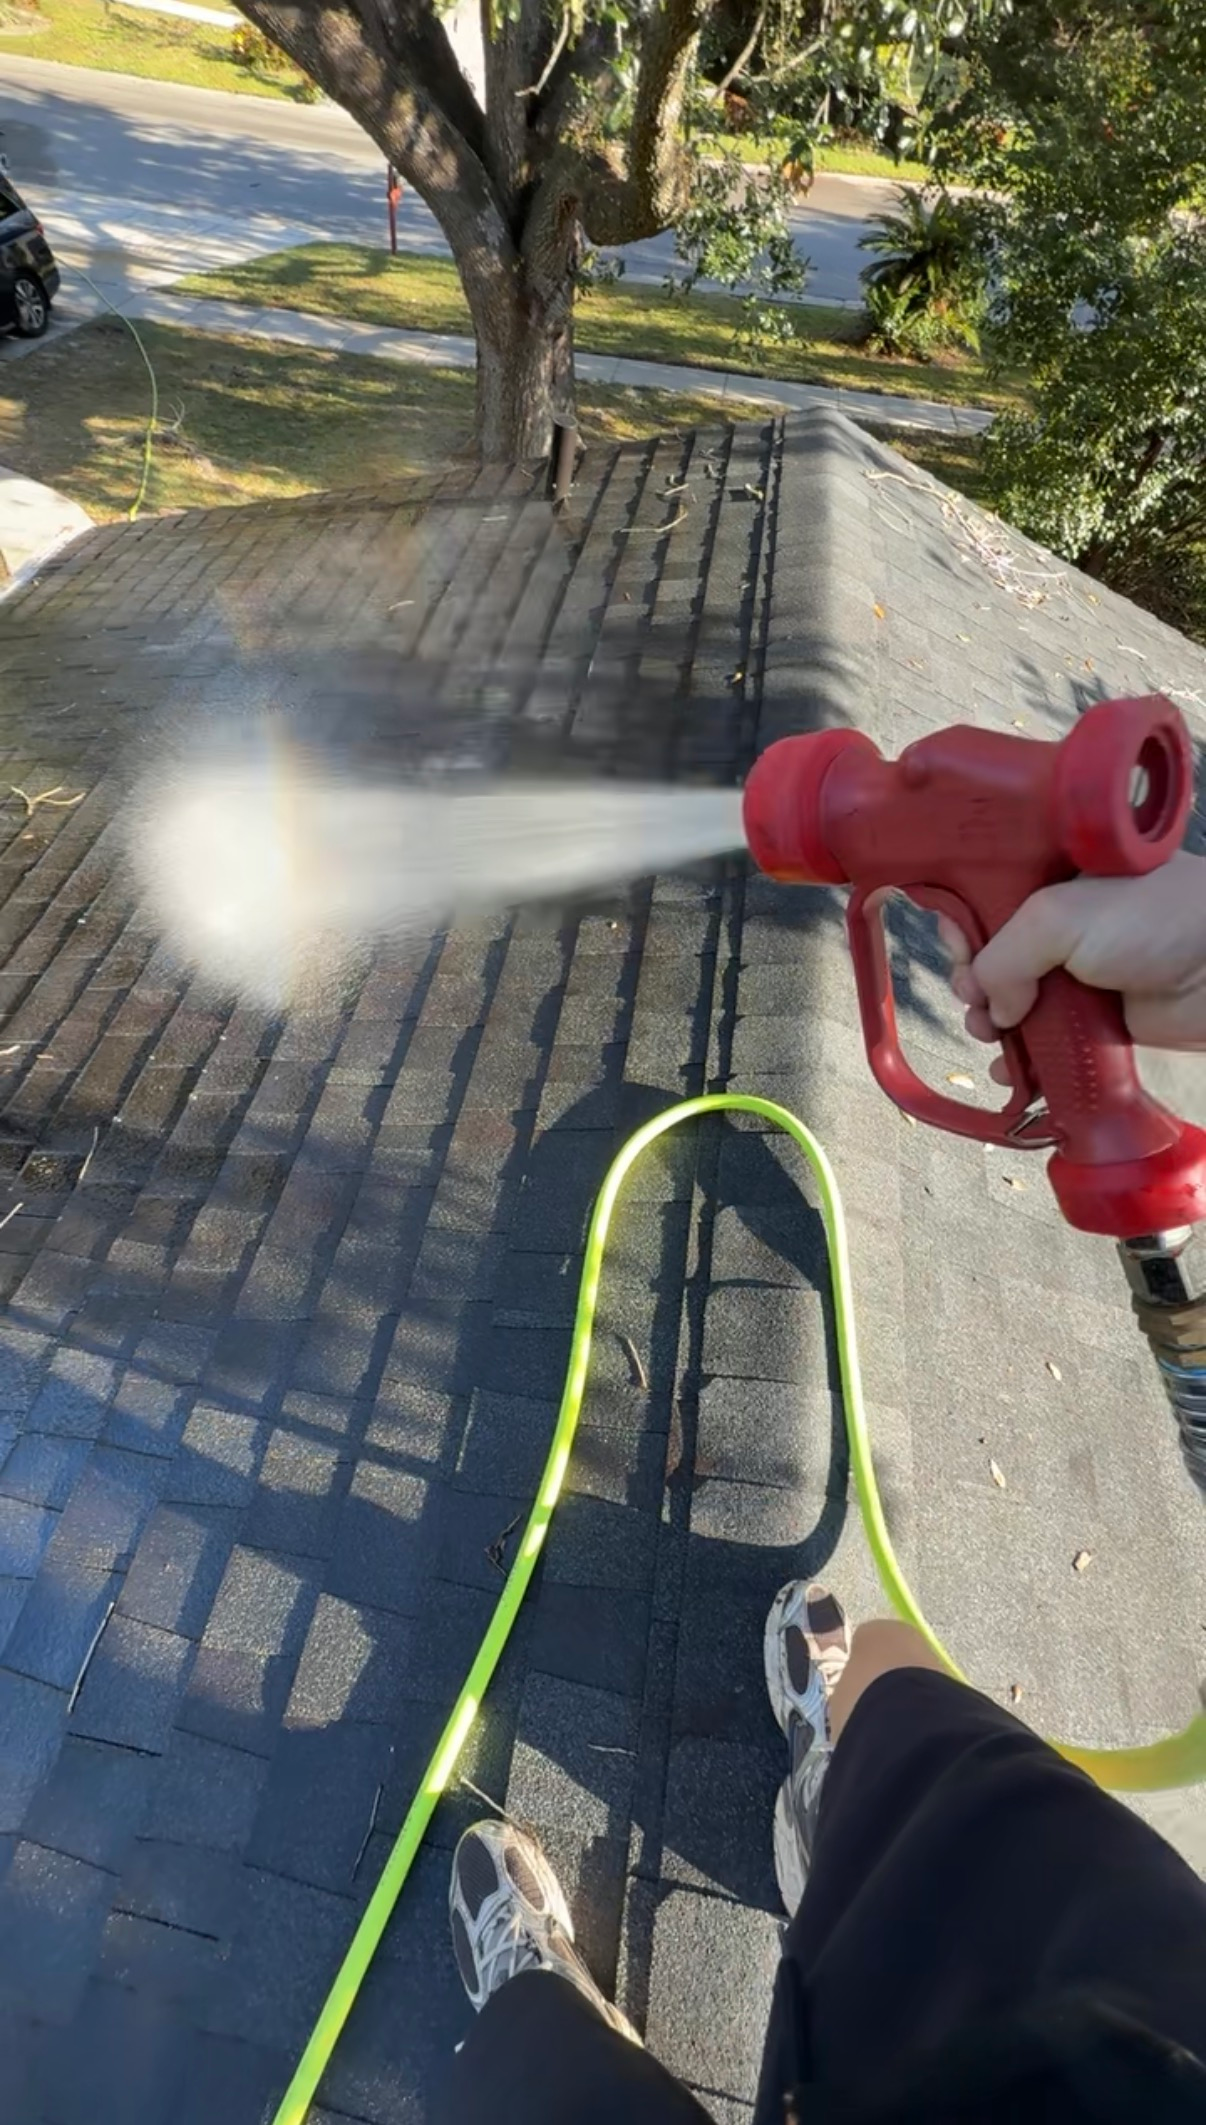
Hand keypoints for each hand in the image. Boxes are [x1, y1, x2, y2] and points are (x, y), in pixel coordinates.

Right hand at [943, 851, 1205, 1064]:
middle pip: (995, 953)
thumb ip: (1004, 956)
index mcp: (1058, 876)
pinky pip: (1048, 1039)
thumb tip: (991, 1009)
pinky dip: (1024, 1058)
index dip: (966, 922)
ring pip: (1016, 1001)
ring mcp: (1083, 972)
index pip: (991, 895)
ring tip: (990, 1033)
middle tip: (975, 999)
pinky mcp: (1100, 1019)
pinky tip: (1009, 1070)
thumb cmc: (1156, 921)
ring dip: (991, 1022)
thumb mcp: (1060, 917)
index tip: (957, 947)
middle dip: (973, 979)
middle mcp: (1067, 922)